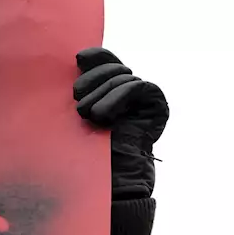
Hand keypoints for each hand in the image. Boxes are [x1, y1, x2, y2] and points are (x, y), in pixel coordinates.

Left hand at [73, 48, 168, 199]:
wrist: (108, 177)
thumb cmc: (88, 148)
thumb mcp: (81, 110)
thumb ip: (84, 87)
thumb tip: (79, 57)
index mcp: (113, 90)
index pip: (108, 63)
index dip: (96, 57)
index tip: (79, 58)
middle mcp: (132, 91)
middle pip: (114, 68)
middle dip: (94, 79)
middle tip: (77, 96)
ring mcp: (146, 97)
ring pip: (123, 77)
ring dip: (102, 93)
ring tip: (89, 114)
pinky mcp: (157, 104)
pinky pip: (137, 87)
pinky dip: (118, 96)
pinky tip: (103, 114)